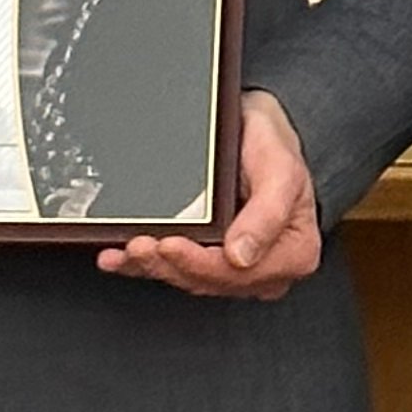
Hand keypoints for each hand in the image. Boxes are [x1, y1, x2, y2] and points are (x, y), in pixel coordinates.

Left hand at [94, 90, 321, 298]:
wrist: (259, 131)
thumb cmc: (274, 149)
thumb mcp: (281, 170)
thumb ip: (268, 213)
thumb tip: (241, 255)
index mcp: (293, 254)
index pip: (240, 273)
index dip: (201, 264)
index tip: (171, 246)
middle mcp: (264, 268)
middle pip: (210, 280)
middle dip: (169, 265)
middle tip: (140, 246)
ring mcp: (235, 267)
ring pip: (188, 277)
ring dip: (153, 267)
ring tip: (127, 250)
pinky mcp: (208, 258)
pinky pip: (174, 268)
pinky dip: (142, 266)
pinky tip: (118, 259)